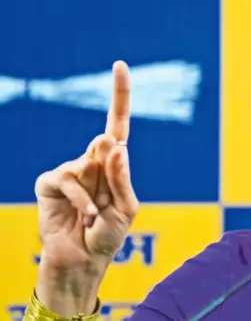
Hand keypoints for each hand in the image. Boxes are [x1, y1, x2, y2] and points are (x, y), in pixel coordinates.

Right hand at [33, 61, 138, 315]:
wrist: (82, 261)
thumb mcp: (125, 207)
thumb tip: (115, 144)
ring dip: (97, 195)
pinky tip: (85, 216)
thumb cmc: (108, 235)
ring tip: (94, 216)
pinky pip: (69, 179)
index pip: (117, 125)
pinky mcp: (49, 183)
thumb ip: (120, 176)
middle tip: (107, 204)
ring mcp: (70, 170)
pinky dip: (81, 200)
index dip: (119, 94)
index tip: (120, 64)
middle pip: (106, 142)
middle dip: (112, 172)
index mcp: (113, 164)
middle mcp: (91, 161)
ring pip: (89, 164)